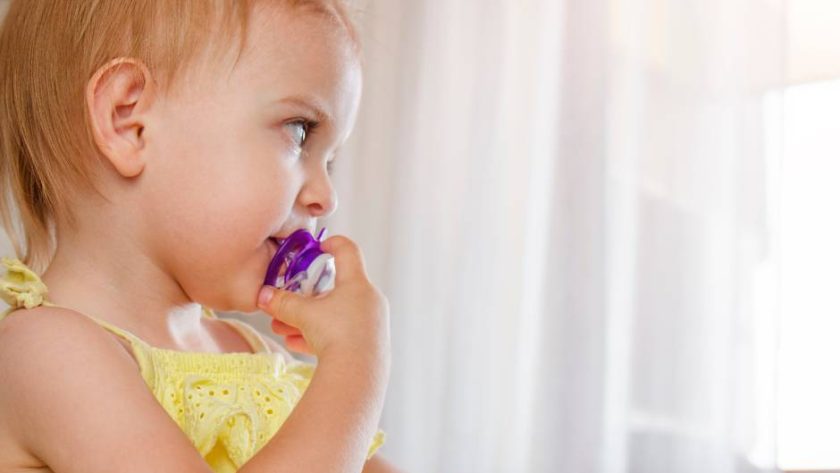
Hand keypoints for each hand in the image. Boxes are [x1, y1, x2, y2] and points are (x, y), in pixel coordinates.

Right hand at [256, 235, 390, 361]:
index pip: (348, 251)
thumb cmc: (335, 335)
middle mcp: (369, 300)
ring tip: (282, 329)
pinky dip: (320, 336)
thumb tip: (261, 295)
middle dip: (306, 298)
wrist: (358, 375)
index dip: (332, 243)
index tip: (317, 246)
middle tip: (286, 303)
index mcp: (358, 283)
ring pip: (336, 315)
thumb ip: (282, 303)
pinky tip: (296, 344)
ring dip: (308, 320)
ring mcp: (372, 323)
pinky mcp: (369, 345)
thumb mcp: (303, 315)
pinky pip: (342, 334)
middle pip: (336, 289)